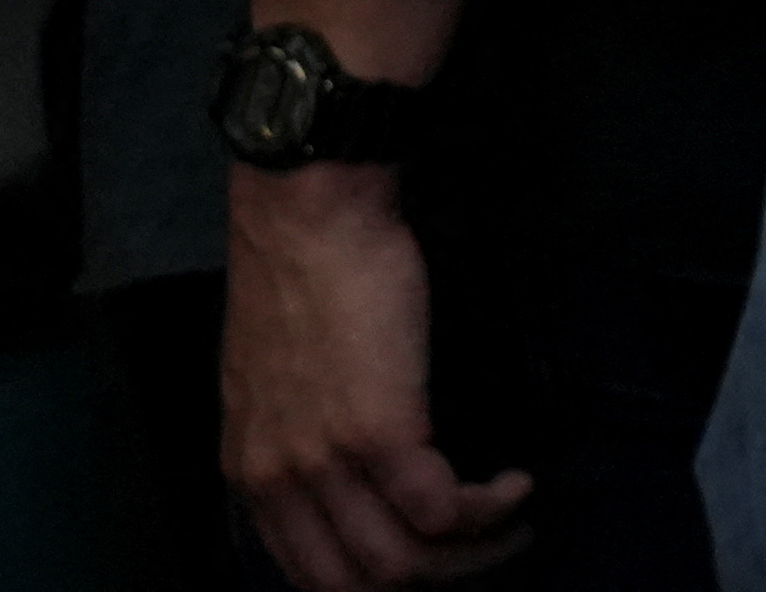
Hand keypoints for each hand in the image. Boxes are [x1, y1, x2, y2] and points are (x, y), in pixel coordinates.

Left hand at [225, 167, 527, 588]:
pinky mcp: (380, 431)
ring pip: (402, 564)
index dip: (375, 583)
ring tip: (512, 523)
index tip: (431, 560)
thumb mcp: (273, 373)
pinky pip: (442, 510)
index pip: (308, 576)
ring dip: (470, 556)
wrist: (307, 211)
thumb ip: (295, 432)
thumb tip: (345, 467)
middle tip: (484, 554)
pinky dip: (490, 509)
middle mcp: (278, 481)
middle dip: (431, 581)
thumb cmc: (301, 269)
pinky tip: (515, 483)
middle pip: (355, 586)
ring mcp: (326, 461)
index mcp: (250, 470)